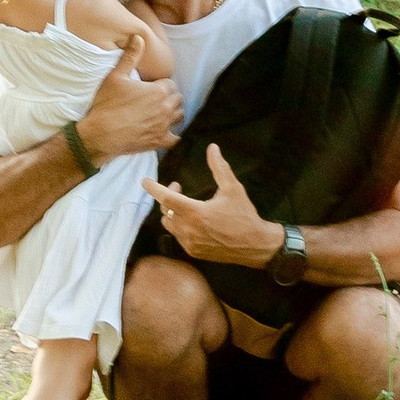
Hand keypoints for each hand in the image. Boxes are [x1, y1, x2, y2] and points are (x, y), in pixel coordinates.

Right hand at [81, 58, 180, 158]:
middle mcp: (165, 108)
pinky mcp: (159, 141)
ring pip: (179, 116)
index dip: (162, 85)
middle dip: (170, 97)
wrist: (100, 134)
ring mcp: (163, 126)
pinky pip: (175, 138)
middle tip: (156, 99)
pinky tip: (165, 132)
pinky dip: (172, 134)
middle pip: (178, 99)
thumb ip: (130, 56)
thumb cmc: (106, 104)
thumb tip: (138, 37)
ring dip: (173, 113)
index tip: (152, 88)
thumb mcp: (115, 76)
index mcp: (158, 91)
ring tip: (162, 112)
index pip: (171, 84)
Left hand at [144, 140, 283, 266]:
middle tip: (178, 187)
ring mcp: (189, 242)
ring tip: (184, 204)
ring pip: (169, 224)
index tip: (144, 181)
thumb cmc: (244, 215)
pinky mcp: (193, 252)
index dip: (153, 188)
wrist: (255, 245)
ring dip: (172, 212)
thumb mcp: (233, 189)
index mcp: (195, 212)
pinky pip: (178, 236)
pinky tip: (192, 220)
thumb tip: (212, 148)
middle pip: (165, 210)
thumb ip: (220, 168)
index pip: (166, 197)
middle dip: (167, 196)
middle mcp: (188, 229)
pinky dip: (179, 225)